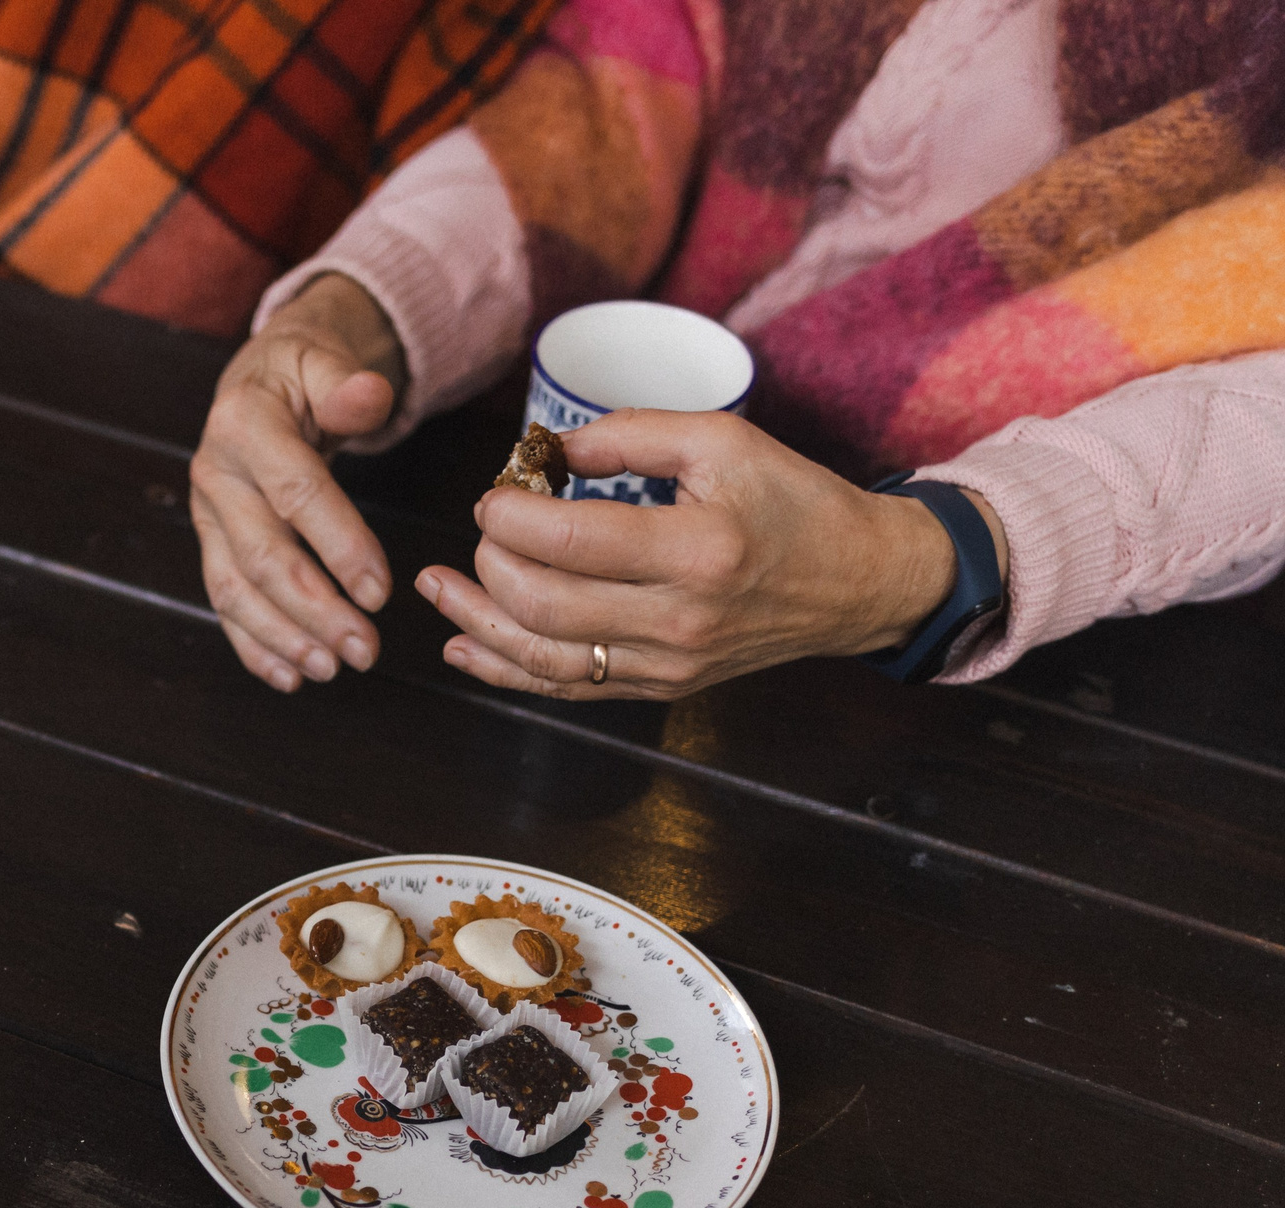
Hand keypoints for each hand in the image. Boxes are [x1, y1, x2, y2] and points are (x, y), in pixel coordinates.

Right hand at [190, 273, 404, 691]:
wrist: (257, 377)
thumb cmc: (302, 372)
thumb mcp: (325, 359)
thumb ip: (348, 382)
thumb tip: (370, 395)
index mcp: (244, 424)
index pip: (295, 493)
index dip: (340, 545)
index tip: (381, 593)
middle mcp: (215, 473)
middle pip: (262, 555)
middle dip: (315, 610)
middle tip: (365, 650)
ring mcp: (207, 515)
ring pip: (236, 590)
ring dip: (283, 638)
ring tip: (331, 670)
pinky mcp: (211, 543)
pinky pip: (224, 602)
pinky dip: (254, 645)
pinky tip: (289, 675)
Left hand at [419, 409, 1006, 699]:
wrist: (857, 582)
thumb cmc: (792, 501)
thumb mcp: (722, 440)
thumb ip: (627, 435)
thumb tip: (544, 450)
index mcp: (697, 549)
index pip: (569, 543)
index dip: (510, 516)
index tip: (496, 492)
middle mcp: (678, 619)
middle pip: (543, 605)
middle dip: (490, 563)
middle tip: (483, 527)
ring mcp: (666, 664)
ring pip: (541, 658)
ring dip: (475, 622)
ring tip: (435, 587)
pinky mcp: (658, 687)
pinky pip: (565, 688)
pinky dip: (504, 669)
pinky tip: (463, 644)